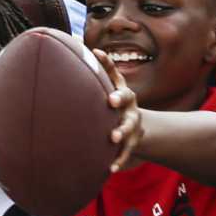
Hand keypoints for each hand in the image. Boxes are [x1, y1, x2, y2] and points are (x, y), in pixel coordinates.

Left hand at [93, 51, 142, 170]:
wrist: (137, 128)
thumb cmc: (114, 104)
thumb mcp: (109, 87)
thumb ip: (98, 71)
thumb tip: (78, 45)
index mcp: (121, 92)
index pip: (116, 76)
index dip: (109, 64)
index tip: (98, 54)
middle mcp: (130, 106)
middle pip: (127, 99)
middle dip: (119, 98)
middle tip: (110, 101)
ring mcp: (132, 125)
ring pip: (129, 127)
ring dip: (121, 131)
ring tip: (112, 137)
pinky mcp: (131, 143)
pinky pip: (126, 152)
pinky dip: (119, 160)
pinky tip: (110, 170)